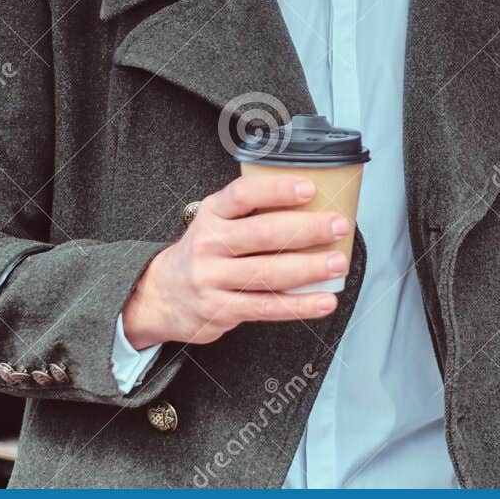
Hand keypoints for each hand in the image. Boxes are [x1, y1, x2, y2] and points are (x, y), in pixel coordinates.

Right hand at [120, 173, 347, 347]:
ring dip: (309, 268)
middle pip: (262, 234)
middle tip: (338, 226)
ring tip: (338, 263)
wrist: (161, 295)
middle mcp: (209, 244)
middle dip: (307, 229)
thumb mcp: (216, 221)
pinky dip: (300, 306)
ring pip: (267, 273)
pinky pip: (266, 307)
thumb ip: (252, 212)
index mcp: (212, 214)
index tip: (309, 188)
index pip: (243, 195)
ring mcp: (213, 279)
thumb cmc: (203, 253)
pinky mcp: (220, 310)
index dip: (278, 190)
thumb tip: (314, 205)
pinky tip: (324, 301)